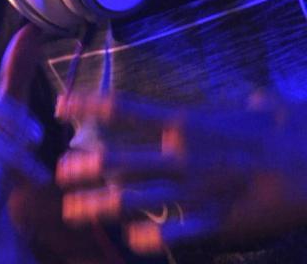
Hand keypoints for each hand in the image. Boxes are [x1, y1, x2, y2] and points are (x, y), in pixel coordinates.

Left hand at [55, 91, 306, 255]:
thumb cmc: (289, 129)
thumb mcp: (257, 108)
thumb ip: (239, 106)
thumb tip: (251, 98)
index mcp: (186, 121)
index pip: (122, 108)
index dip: (87, 105)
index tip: (60, 105)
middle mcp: (182, 155)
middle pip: (116, 159)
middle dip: (83, 167)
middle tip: (58, 172)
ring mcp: (197, 191)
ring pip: (133, 200)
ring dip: (99, 206)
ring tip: (73, 210)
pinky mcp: (219, 224)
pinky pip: (176, 234)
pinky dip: (151, 239)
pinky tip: (131, 243)